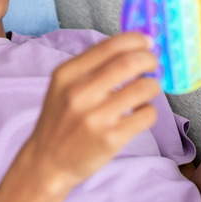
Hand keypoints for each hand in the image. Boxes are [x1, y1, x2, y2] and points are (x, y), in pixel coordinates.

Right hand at [25, 33, 159, 193]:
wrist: (47, 162)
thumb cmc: (60, 120)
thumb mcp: (63, 86)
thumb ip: (91, 66)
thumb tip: (131, 47)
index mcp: (68, 74)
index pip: (110, 45)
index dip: (136, 39)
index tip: (147, 42)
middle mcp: (80, 93)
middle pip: (130, 63)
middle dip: (150, 59)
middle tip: (153, 64)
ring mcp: (96, 117)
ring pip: (144, 88)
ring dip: (153, 85)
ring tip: (147, 90)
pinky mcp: (111, 139)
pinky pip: (147, 115)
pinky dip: (149, 110)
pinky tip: (138, 113)